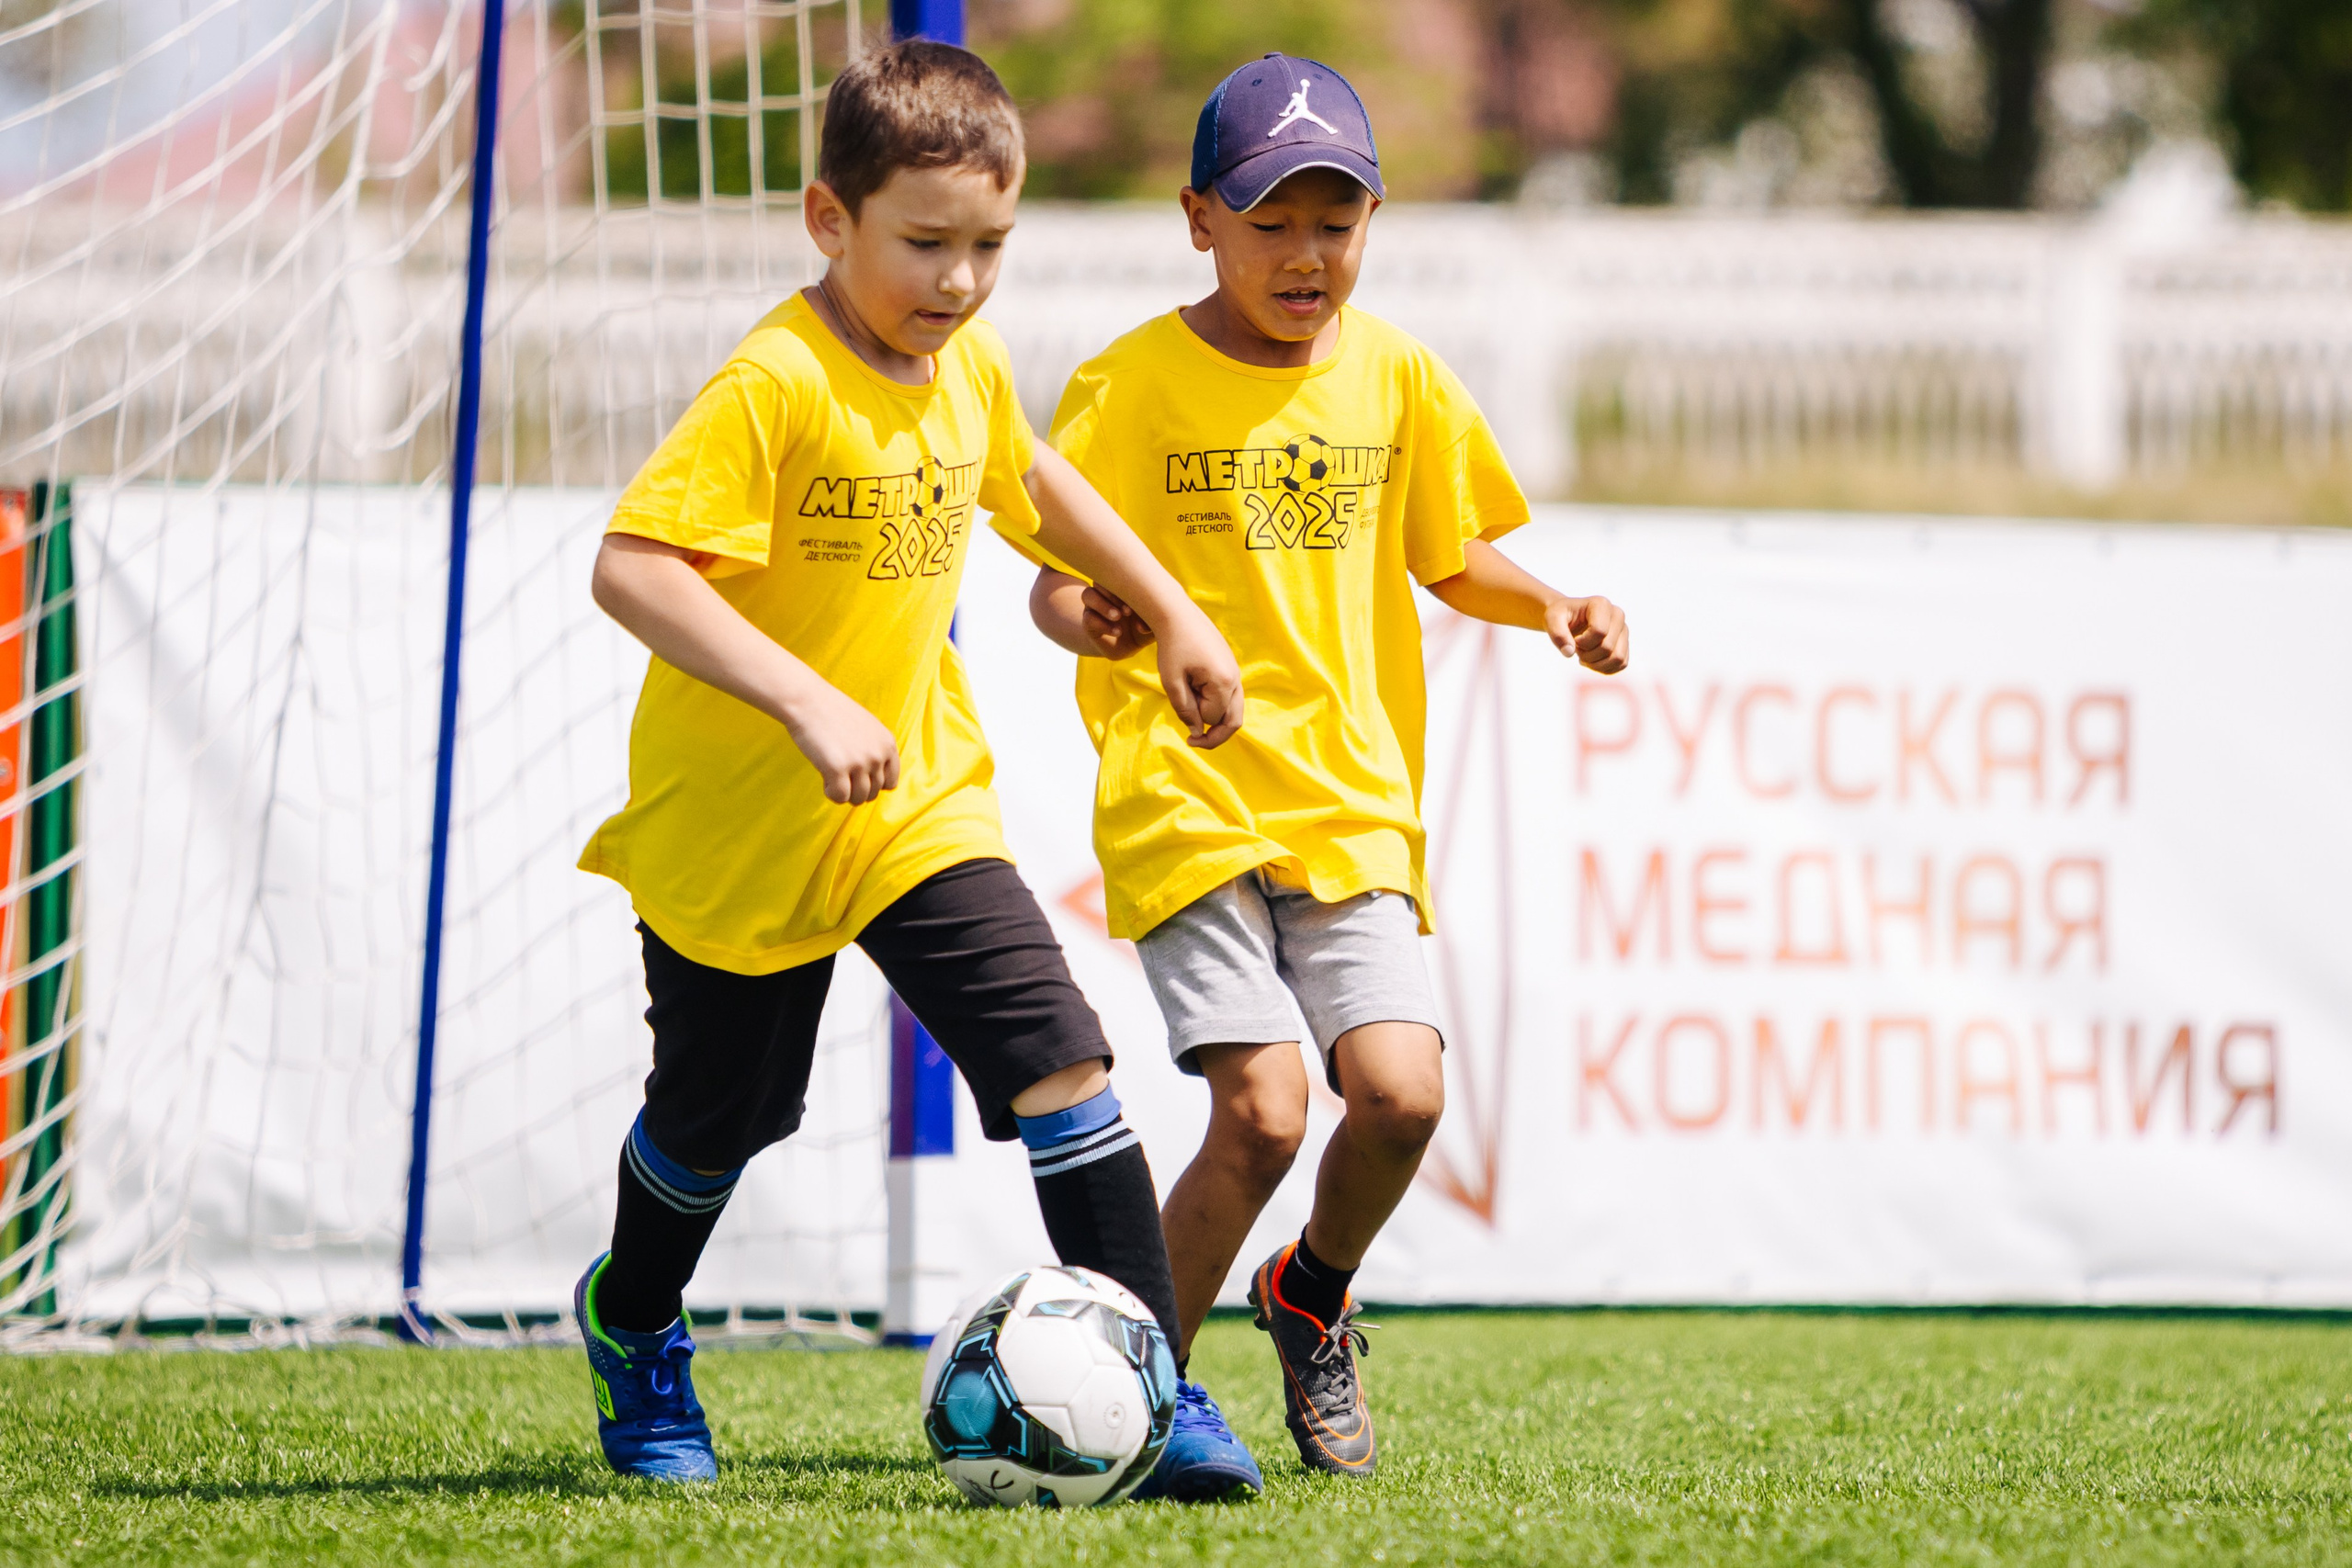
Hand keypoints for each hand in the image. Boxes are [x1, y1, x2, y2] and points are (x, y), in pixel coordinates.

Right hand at [779, 681, 900, 803]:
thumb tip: (876, 782)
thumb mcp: (867, 728)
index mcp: (888, 744)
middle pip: (873, 793)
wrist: (808, 700)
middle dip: (855, 789)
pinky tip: (825, 779)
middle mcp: (878, 755)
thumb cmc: (833, 713)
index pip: (890, 783)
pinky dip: (832, 794)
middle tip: (840, 777)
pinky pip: (840, 797)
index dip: (872, 784)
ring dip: (844, 794)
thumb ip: (876, 751)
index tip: (857, 778)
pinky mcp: (838, 769)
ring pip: (858, 798)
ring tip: (832, 778)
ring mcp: (859, 763)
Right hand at [1080, 585, 1156, 659]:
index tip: (1140, 600)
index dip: (1126, 584)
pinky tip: (1118, 632)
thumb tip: (1143, 626)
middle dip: (1113, 593)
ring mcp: (1095, 606)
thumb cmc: (1144, 627)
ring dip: (1103, 605)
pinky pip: (1088, 618)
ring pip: (1088, 594)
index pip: (1117, 573)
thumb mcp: (1154, 623)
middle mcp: (1106, 592)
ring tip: (1118, 617)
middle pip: (1100, 579)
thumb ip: (1155, 619)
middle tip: (1128, 611)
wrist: (1128, 646)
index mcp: (1122, 586)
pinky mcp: (1088, 623)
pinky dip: (1103, 625)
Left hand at [1152, 607, 1244, 748]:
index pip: (1212, 717)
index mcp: (1223, 682)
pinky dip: (1216, 704)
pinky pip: (1230, 695)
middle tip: (1192, 742)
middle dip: (1215, 736)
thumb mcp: (1172, 682)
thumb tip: (1198, 732)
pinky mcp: (1230, 667)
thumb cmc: (1172, 647)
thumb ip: (1185, 710)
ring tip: (1194, 719)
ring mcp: (1236, 672)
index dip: (1194, 720)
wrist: (1178, 614)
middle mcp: (1235, 678)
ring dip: (1215, 718)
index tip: (1178, 711)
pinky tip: (1197, 698)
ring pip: (1234, 709)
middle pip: (1234, 720)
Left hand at [1548, 595, 1628, 673]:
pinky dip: (1604, 668)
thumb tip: (1569, 652)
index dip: (1582, 642)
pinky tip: (1591, 661)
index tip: (1574, 639)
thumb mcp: (1552, 619)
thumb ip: (1557, 634)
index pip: (1599, 631)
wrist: (1568, 619)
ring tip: (1584, 656)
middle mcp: (1617, 615)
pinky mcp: (1624, 644)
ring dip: (1596, 664)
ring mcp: (1623, 630)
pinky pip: (1621, 664)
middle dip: (1587, 655)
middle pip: (1608, 647)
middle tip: (1577, 649)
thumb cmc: (1560, 616)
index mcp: (1601, 604)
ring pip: (1617, 658)